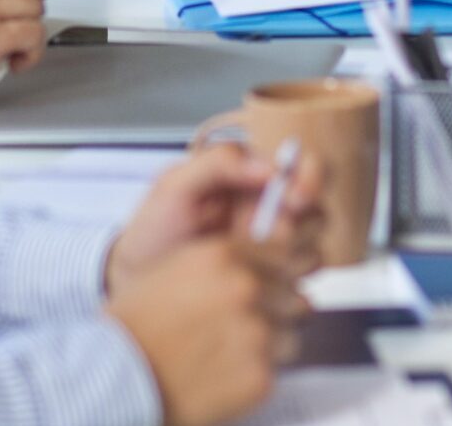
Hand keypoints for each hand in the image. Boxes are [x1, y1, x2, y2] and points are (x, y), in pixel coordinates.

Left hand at [106, 141, 325, 295]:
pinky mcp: (268, 288)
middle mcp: (269, 215)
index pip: (303, 170)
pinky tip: (255, 288)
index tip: (294, 197)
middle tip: (268, 236)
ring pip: (313, 251)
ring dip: (293, 259)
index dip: (309, 181)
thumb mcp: (174, 185)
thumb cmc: (152, 230)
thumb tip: (269, 166)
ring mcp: (271, 254)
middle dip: (299, 225)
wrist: (134, 281)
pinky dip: (286, 290)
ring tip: (251, 265)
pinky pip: (297, 288)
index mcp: (252, 180)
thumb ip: (218, 162)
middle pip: (317, 213)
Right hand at [109, 238, 310, 425]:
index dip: (273, 276)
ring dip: (267, 346)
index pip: (282, 256)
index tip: (259, 292)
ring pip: (289, 335)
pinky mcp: (259, 376)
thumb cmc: (138, 324)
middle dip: (272, 312)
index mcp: (224, 255)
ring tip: (225, 355)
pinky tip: (222, 376)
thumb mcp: (176, 267)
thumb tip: (279, 257)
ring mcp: (256, 332)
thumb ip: (226, 259)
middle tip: (234, 331)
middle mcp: (245, 287)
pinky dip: (255, 377)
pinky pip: (277, 371)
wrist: (116, 377)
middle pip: (291, 296)